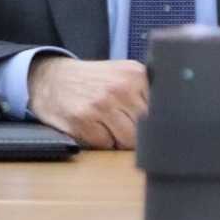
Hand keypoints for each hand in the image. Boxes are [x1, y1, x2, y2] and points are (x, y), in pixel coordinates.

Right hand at [26, 54, 148, 149]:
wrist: (51, 78)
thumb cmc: (92, 82)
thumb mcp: (123, 76)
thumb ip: (145, 93)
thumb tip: (168, 121)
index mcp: (137, 75)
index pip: (160, 111)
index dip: (152, 123)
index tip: (146, 125)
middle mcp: (122, 88)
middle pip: (145, 129)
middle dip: (135, 133)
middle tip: (120, 124)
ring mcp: (102, 104)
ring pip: (127, 141)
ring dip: (118, 140)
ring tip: (106, 125)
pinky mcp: (83, 119)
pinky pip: (105, 145)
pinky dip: (99, 141)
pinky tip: (91, 127)